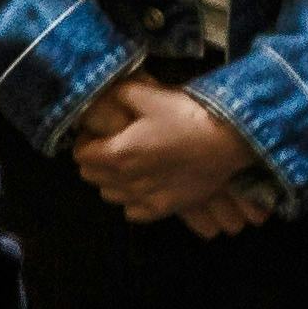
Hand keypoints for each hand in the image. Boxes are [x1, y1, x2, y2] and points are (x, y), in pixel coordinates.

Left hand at [71, 75, 260, 227]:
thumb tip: (103, 96)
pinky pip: (132, 213)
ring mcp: (145, 199)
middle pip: (92, 177)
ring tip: (128, 164)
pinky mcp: (164, 209)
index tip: (96, 133)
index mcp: (118, 153)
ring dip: (112, 180)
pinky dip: (132, 201)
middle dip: (96, 161)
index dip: (85, 142)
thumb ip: (121, 95)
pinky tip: (144, 185)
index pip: (81, 157)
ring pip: (110, 196)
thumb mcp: (150, 95)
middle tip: (111, 145)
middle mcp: (127, 181)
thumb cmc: (186, 116)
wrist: (226, 143)